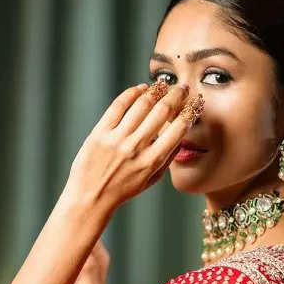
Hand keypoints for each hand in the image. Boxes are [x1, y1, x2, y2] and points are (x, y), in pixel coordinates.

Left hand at [65, 81, 203, 214]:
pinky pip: (118, 105)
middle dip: (177, 95)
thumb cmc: (121, 190)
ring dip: (156, 90)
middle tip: (182, 88)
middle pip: (162, 111)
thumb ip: (166, 160)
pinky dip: (132, 93)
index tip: (194, 103)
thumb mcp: (150, 180)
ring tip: (162, 85)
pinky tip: (141, 89)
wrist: (90, 198)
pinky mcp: (100, 132)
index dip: (189, 112)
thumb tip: (179, 138)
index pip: (178, 129)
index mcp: (152, 162)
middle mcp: (136, 148)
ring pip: (142, 104)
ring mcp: (117, 139)